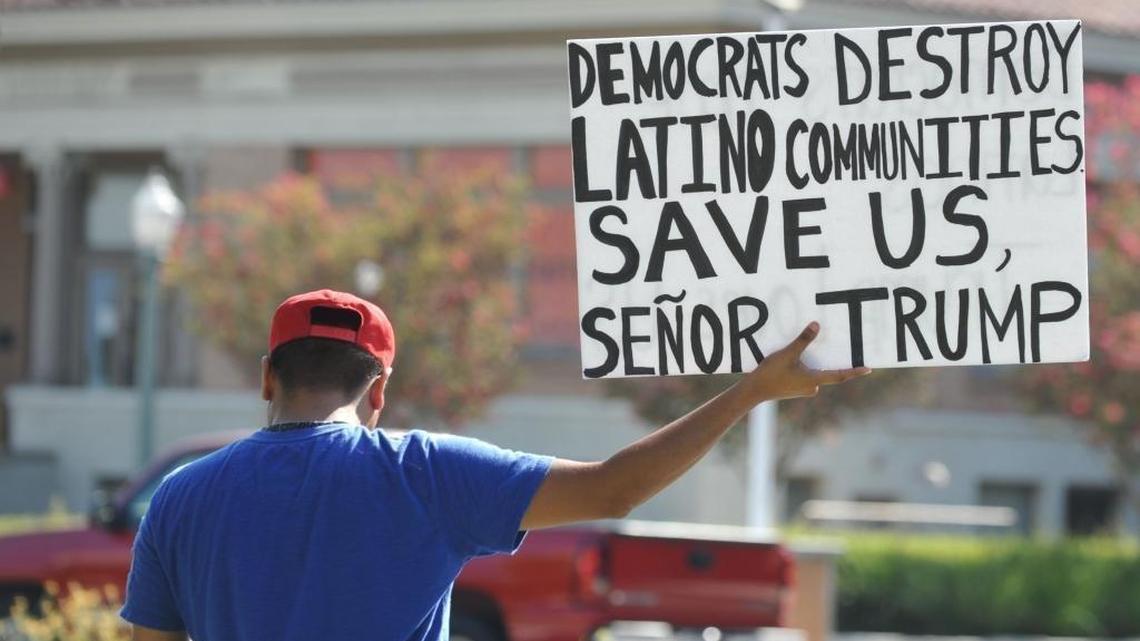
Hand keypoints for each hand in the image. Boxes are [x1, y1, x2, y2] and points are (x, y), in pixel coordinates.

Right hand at [738, 321, 870, 402]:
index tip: (868, 369)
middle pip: (827, 373)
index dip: (855, 371)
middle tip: (841, 350)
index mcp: (814, 380)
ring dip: (816, 364)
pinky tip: (797, 360)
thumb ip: (803, 340)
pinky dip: (806, 368)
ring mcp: (803, 389)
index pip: (840, 375)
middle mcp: (812, 387)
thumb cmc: (772, 374)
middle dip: (832, 362)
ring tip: (814, 350)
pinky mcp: (795, 388)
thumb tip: (817, 325)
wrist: (754, 391)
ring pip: (815, 374)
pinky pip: (806, 376)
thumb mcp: (788, 353)